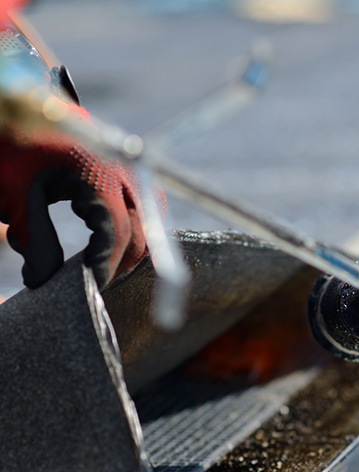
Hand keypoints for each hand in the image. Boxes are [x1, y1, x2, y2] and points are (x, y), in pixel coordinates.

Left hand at [0, 106, 163, 288]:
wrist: (11, 102)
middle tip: (95, 281)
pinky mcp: (120, 163)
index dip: (105, 264)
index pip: (116, 230)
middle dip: (121, 259)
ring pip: (148, 214)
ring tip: (106, 263)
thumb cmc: (10, 141)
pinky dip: (132, 222)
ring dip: (131, 242)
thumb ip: (34, 238)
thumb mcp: (14, 193)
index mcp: (96, 169)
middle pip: (141, 227)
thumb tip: (42, 279)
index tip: (91, 286)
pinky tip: (108, 238)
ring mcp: (123, 163)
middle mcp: (119, 166)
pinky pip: (141, 200)